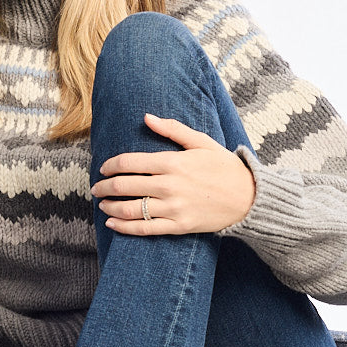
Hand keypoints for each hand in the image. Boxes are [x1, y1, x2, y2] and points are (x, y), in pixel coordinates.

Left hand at [91, 114, 256, 234]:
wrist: (249, 198)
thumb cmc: (224, 167)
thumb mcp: (201, 142)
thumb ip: (172, 129)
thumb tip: (146, 117)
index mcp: (173, 162)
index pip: (129, 162)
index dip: (111, 166)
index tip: (104, 168)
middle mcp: (169, 185)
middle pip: (125, 186)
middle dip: (105, 187)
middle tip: (97, 188)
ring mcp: (173, 208)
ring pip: (131, 209)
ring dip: (111, 208)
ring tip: (103, 205)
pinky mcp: (178, 226)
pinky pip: (145, 229)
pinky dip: (124, 228)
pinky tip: (113, 224)